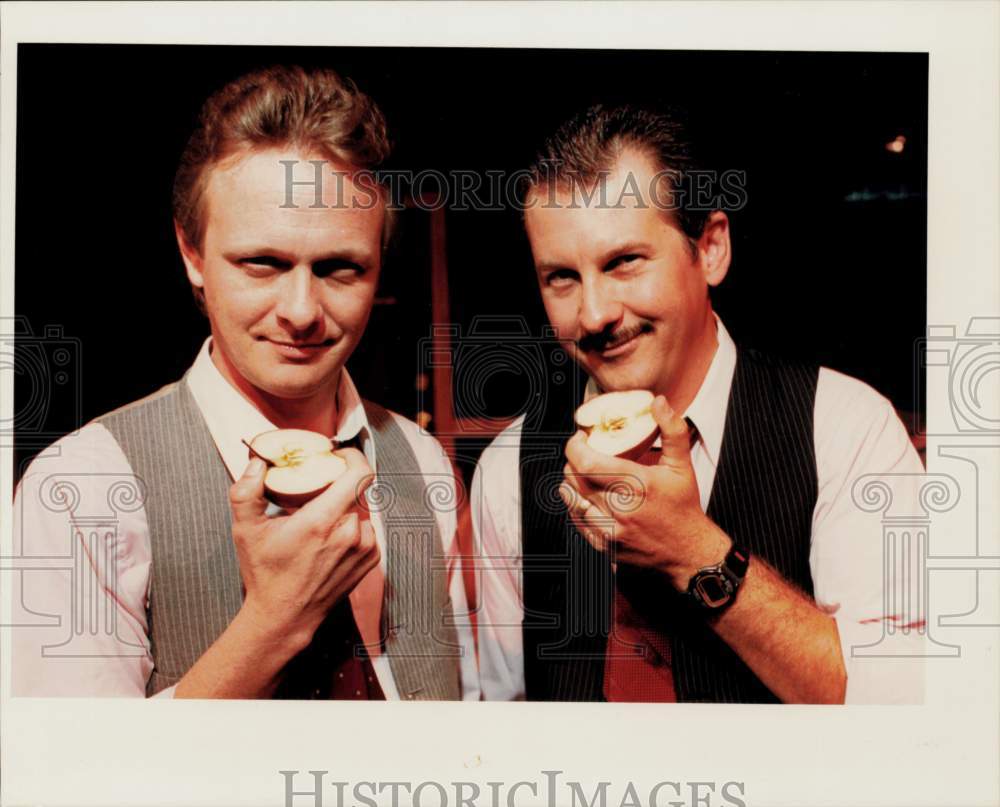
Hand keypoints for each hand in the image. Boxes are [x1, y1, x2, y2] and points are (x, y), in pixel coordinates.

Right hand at [229, 448, 378, 649]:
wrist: (285, 617)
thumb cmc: (265, 574)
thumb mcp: (246, 531)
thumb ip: (247, 491)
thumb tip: (258, 463)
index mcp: (322, 521)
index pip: (358, 473)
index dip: (351, 457)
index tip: (336, 456)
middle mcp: (350, 533)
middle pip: (355, 490)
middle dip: (337, 485)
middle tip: (317, 490)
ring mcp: (365, 548)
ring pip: (361, 509)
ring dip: (345, 507)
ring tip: (320, 518)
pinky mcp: (372, 560)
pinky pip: (367, 528)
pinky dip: (353, 526)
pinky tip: (331, 538)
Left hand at [560, 395, 729, 588]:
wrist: (687, 552)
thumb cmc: (683, 507)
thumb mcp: (682, 465)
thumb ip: (672, 430)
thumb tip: (659, 402)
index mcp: (637, 485)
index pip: (587, 463)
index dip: (575, 446)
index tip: (580, 437)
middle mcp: (620, 509)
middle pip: (575, 478)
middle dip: (573, 460)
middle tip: (582, 452)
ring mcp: (610, 531)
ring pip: (571, 499)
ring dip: (571, 481)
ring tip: (582, 471)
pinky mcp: (603, 546)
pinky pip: (576, 520)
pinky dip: (575, 504)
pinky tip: (584, 495)